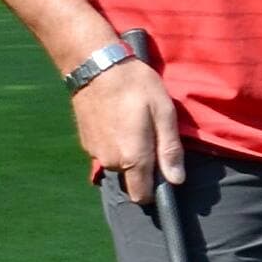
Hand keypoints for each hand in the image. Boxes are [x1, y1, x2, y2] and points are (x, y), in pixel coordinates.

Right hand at [76, 56, 184, 205]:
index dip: (156, 189)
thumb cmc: (135, 86)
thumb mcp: (163, 113)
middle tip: (152, 135)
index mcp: (132, 158)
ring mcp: (94, 152)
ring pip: (119, 165)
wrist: (95, 65)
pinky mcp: (85, 142)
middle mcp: (111, 161)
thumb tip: (176, 180)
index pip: (143, 196)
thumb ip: (170, 150)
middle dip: (144, 166)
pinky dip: (114, 143)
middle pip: (132, 179)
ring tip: (135, 124)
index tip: (164, 172)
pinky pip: (106, 152)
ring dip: (129, 153)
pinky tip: (119, 120)